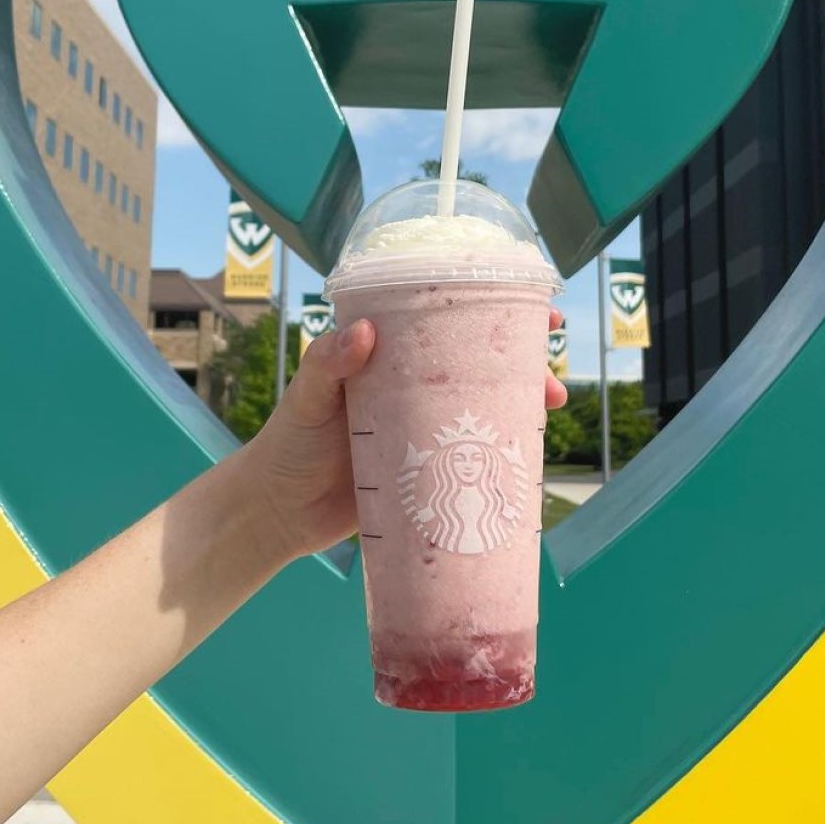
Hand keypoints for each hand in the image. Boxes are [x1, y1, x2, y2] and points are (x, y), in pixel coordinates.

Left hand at [250, 310, 567, 560]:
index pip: (446, 323)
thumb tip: (365, 331)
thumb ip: (328, 363)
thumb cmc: (286, 444)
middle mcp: (412, 390)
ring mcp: (423, 431)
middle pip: (479, 368)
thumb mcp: (306, 397)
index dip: (492, 312)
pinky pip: (472, 459)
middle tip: (549, 378)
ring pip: (483, 411)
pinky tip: (527, 456)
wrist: (275, 514)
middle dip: (522, 367)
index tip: (533, 310)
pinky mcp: (427, 473)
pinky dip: (501, 455)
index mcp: (389, 359)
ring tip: (546, 411)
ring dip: (520, 408)